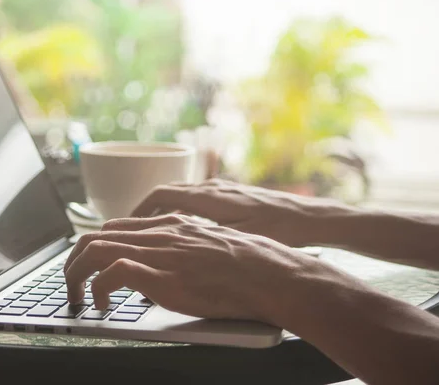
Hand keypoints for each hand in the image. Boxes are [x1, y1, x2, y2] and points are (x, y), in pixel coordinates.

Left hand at [63, 214, 322, 324]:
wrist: (269, 273)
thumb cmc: (250, 266)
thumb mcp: (212, 248)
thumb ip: (186, 251)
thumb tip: (173, 270)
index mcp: (171, 225)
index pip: (117, 227)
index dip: (96, 246)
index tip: (90, 266)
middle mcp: (158, 233)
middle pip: (97, 235)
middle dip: (75, 259)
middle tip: (72, 282)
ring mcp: (157, 251)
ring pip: (94, 248)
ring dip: (76, 273)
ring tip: (77, 296)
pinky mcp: (160, 274)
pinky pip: (110, 273)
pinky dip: (97, 289)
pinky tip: (102, 305)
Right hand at [131, 178, 329, 246]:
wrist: (313, 218)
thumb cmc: (279, 231)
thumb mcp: (238, 239)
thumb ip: (203, 241)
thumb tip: (173, 250)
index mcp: (210, 198)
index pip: (163, 194)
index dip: (140, 208)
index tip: (125, 222)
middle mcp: (214, 188)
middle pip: (169, 192)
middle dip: (148, 209)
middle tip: (133, 228)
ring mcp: (225, 189)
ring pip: (184, 195)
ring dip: (166, 210)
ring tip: (154, 231)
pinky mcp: (234, 196)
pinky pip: (198, 199)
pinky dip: (184, 211)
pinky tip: (187, 229)